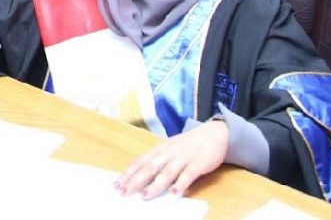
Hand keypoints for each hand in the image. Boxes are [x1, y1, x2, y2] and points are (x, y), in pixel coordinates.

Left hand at [115, 119, 229, 198]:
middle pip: (149, 168)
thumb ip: (157, 161)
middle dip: (135, 181)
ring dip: (155, 185)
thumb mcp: (169, 149)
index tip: (116, 184)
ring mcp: (182, 158)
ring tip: (145, 196)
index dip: (128, 173)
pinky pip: (188, 175)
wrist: (213, 134)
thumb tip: (140, 177)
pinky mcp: (197, 164)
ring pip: (166, 172)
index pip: (140, 162)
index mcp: (159, 149)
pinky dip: (181, 184)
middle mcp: (168, 153)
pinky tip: (174, 192)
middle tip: (123, 192)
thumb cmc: (188, 144)